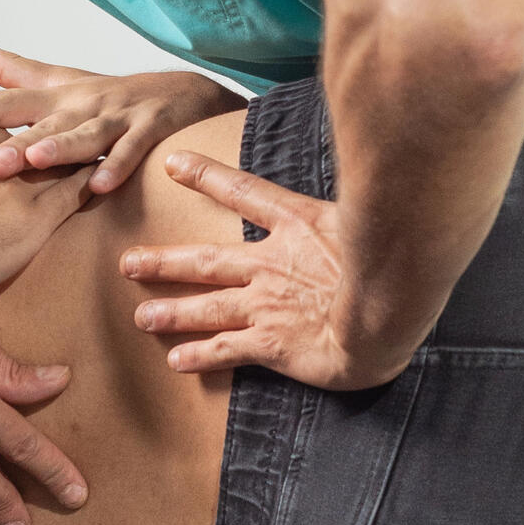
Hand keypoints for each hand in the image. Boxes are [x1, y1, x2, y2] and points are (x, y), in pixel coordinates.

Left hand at [0, 32, 242, 195]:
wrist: (183, 94)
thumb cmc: (110, 95)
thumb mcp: (57, 80)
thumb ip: (8, 69)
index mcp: (54, 98)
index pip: (3, 103)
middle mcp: (80, 104)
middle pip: (42, 124)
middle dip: (12, 142)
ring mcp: (116, 117)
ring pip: (85, 136)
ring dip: (61, 148)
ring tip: (35, 161)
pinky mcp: (150, 131)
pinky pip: (133, 153)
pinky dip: (118, 166)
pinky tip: (101, 185)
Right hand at [0, 128, 91, 312]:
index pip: (3, 128)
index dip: (16, 141)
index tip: (26, 146)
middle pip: (39, 139)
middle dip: (55, 142)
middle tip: (77, 139)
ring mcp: (20, 186)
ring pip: (64, 164)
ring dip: (83, 159)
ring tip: (106, 153)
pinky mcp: (37, 221)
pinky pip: (76, 197)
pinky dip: (92, 188)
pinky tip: (106, 185)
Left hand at [121, 153, 422, 389]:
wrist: (390, 313)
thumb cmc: (395, 264)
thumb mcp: (374, 216)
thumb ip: (357, 199)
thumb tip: (375, 173)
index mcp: (298, 226)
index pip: (243, 193)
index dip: (207, 176)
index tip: (173, 163)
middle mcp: (271, 264)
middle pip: (206, 260)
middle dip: (165, 260)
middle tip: (128, 262)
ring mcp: (267, 305)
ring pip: (207, 307)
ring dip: (172, 312)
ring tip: (142, 316)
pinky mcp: (272, 343)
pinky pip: (226, 350)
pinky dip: (199, 356)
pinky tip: (176, 361)